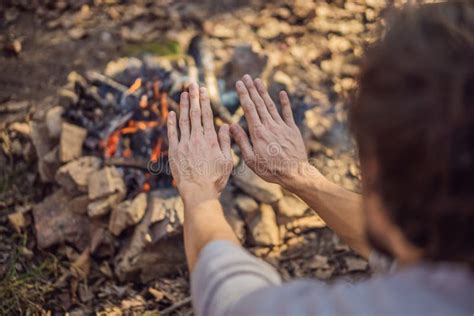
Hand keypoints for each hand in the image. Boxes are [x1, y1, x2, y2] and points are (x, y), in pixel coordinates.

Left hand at [167, 83, 232, 205]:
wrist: (199, 192)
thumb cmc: (216, 179)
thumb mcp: (227, 161)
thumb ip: (226, 142)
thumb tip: (226, 126)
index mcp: (211, 140)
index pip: (207, 115)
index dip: (204, 101)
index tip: (203, 90)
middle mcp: (197, 139)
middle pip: (194, 114)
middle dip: (193, 98)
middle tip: (192, 85)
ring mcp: (184, 144)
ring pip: (183, 120)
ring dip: (183, 106)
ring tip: (183, 93)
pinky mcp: (174, 151)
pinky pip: (172, 133)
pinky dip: (172, 122)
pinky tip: (171, 112)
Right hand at [230, 75, 314, 188]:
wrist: (294, 173)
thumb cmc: (270, 170)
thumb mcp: (250, 160)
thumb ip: (241, 141)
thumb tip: (231, 126)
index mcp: (257, 133)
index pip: (249, 109)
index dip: (243, 94)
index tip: (238, 84)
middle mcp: (269, 126)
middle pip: (259, 104)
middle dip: (251, 89)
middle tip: (246, 77)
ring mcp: (282, 126)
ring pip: (271, 105)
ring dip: (264, 92)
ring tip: (258, 81)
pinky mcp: (292, 130)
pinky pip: (287, 113)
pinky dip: (284, 102)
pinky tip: (282, 93)